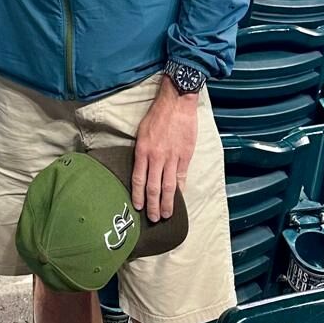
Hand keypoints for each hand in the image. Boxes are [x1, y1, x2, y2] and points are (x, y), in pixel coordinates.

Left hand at [132, 77, 198, 221]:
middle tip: (153, 219)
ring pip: (169, 186)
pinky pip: (182, 176)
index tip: (138, 207)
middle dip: (153, 206)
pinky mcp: (185, 155)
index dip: (138, 195)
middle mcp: (156, 157)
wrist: (176, 102)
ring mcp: (172, 157)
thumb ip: (141, 152)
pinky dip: (180, 189)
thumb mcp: (141, 132)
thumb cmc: (157, 115)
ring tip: (166, 214)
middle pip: (153, 188)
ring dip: (167, 203)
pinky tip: (179, 197)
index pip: (138, 179)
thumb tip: (141, 169)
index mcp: (142, 151)